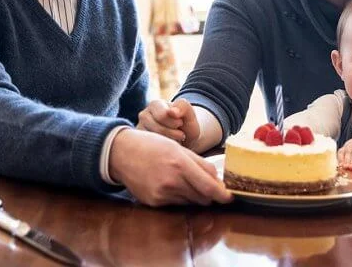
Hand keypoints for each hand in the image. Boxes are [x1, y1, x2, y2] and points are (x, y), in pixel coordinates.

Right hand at [108, 128, 232, 206]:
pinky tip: (169, 184)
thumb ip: (200, 163)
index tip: (230, 197)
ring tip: (183, 181)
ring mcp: (162, 194)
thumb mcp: (177, 148)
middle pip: (202, 198)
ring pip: (190, 202)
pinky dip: (178, 197)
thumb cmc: (151, 146)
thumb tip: (218, 180)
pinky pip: (175, 204)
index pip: (209, 187)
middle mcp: (172, 181)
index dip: (222, 195)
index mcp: (180, 164)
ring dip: (193, 195)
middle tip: (207, 186)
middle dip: (208, 194)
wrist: (121, 153)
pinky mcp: (154, 202)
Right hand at [137, 98, 200, 148]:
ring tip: (174, 140)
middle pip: (157, 128)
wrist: (184, 141)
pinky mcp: (140, 144)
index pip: (163, 115)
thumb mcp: (190, 115)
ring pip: (153, 140)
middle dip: (172, 134)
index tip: (181, 124)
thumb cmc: (187, 126)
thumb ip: (183, 108)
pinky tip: (166, 147)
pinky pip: (150, 149)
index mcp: (155, 104)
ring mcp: (140, 130)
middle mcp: (143, 115)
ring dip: (167, 143)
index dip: (175, 123)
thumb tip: (171, 111)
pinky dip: (161, 150)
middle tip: (180, 135)